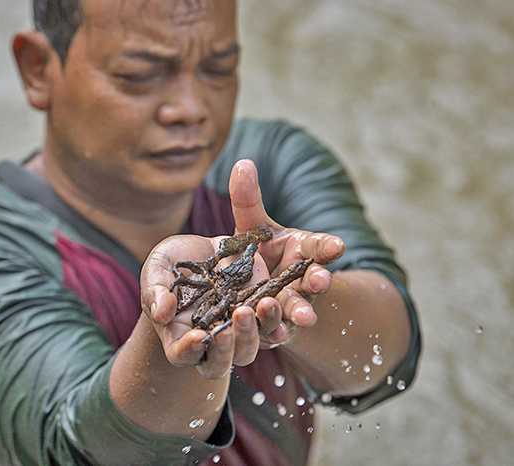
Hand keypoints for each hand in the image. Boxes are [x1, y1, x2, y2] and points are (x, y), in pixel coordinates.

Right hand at [141, 234, 270, 378]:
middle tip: (229, 324)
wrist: (203, 251)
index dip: (189, 351)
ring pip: (247, 349)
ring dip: (252, 334)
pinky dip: (275, 320)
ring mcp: (234, 329)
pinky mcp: (256, 313)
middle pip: (218, 364)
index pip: (181, 355)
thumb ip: (155, 291)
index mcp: (178, 335)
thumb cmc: (172, 264)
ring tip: (257, 306)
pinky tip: (273, 304)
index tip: (198, 336)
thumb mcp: (157, 269)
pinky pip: (270, 326)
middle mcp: (208, 340)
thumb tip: (161, 314)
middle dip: (226, 349)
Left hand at [229, 159, 345, 346]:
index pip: (320, 246)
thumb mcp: (252, 225)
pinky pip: (276, 331)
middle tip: (322, 280)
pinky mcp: (275, 329)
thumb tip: (243, 162)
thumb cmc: (257, 253)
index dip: (329, 246)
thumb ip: (247, 199)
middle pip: (314, 280)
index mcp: (303, 251)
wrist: (250, 293)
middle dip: (319, 280)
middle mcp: (302, 279)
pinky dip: (276, 332)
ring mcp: (291, 306)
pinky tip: (275, 334)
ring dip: (300, 310)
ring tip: (304, 315)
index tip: (338, 244)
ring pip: (298, 308)